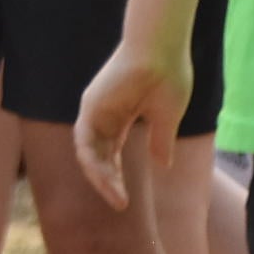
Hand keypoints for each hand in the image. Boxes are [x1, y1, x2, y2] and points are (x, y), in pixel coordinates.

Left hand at [72, 39, 190, 210]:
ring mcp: (95, 109)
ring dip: (100, 177)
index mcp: (121, 116)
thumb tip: (163, 166)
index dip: (116, 176)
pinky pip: (85, 139)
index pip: (111, 154)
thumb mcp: (167, 117)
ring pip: (89, 152)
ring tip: (116, 198)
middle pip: (98, 156)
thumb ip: (161, 141)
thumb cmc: (168, 75)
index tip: (127, 200)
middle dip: (107, 182)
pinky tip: (107, 179)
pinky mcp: (91, 105)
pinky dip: (93, 161)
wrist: (163, 48)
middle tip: (120, 204)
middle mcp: (103, 115)